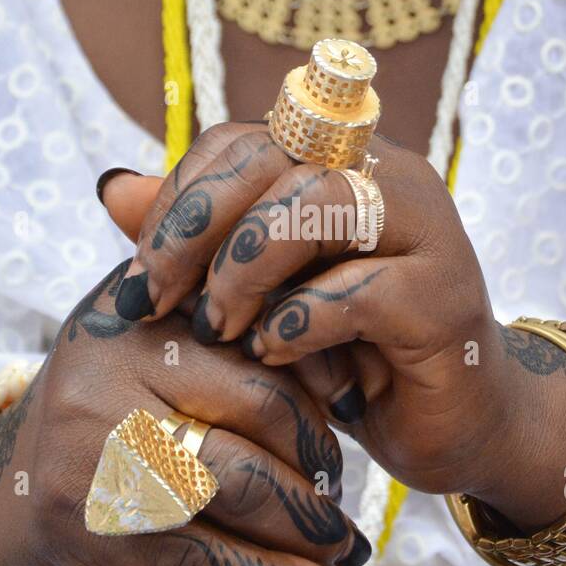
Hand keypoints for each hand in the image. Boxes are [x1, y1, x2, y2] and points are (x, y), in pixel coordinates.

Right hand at [0, 256, 368, 565]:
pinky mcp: (89, 527)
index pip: (261, 349)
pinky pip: (198, 561)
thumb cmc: (113, 414)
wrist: (9, 491)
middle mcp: (109, 368)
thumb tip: (352, 385)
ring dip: (305, 531)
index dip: (320, 394)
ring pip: (235, 490)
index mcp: (142, 313)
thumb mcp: (161, 351)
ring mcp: (92, 448)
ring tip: (341, 553)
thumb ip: (243, 345)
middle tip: (344, 502)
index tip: (351, 426)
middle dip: (319, 468)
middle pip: (257, 414)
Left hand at [99, 127, 565, 524]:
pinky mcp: (445, 299)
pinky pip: (360, 290)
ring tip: (220, 329)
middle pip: (275, 156)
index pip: (240, 142)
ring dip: (247, 269)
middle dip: (197, 227)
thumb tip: (112, 186)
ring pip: (320, 203)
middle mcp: (387, 179)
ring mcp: (426, 233)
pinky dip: (300, 323)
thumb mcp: (259, 297)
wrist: (453, 423)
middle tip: (158, 298)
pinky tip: (274, 355)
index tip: (143, 274)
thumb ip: (197, 242)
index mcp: (339, 164)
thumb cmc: (350, 353)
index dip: (179, 199)